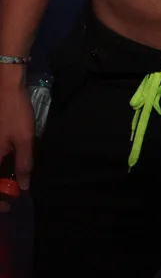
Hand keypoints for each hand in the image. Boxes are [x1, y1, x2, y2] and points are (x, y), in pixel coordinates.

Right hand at [0, 80, 33, 211]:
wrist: (6, 86)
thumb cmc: (15, 113)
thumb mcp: (24, 139)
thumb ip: (23, 164)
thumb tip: (23, 187)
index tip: (7, 207)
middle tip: (9, 196)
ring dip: (0, 178)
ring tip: (10, 182)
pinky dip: (0, 163)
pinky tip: (8, 163)